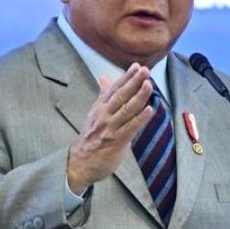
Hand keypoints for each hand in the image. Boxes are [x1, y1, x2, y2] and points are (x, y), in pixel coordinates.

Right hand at [66, 64, 153, 194]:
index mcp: (100, 107)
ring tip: (149, 85)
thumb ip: (104, 95)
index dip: (126, 77)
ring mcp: (110, 128)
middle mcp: (104, 115)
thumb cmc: (90, 137)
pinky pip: (130, 128)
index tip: (137, 66)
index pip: (114, 88)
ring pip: (126, 109)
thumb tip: (104, 77)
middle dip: (134, 82)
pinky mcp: (116, 141)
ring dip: (139, 96)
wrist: (79, 162)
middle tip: (145, 70)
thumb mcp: (94, 113)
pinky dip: (140, 118)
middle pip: (121, 95)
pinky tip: (150, 109)